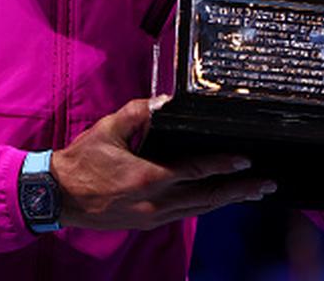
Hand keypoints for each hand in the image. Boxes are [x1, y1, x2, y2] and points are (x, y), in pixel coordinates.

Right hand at [50, 98, 274, 230]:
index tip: (247, 160)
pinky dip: (205, 206)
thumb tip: (163, 100)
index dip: (224, 165)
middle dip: (239, 190)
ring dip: (227, 201)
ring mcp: (153, 216)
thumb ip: (137, 112)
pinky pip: (185, 215)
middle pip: (208, 197)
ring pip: (199, 210)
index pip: (197, 170)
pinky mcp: (147, 223)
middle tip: (265, 184)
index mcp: (148, 176)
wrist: (58, 196)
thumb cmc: (82, 162)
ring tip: (250, 193)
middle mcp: (156, 201)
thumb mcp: (108, 129)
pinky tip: (216, 200)